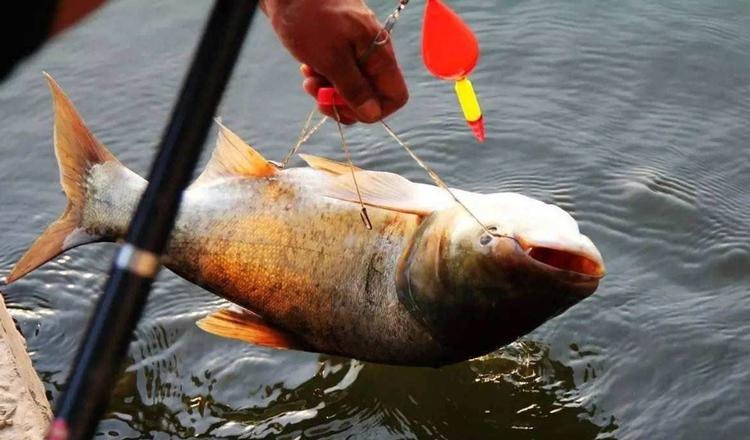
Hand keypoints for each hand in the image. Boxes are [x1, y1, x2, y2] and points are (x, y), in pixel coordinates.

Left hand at [261, 0, 408, 123]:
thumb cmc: (311, 18)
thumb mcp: (331, 59)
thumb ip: (354, 89)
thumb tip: (372, 115)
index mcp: (379, 55)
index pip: (395, 96)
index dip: (374, 110)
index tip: (346, 107)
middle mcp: (372, 55)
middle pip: (370, 97)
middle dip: (343, 102)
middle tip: (320, 94)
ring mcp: (356, 51)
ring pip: (350, 88)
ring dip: (328, 90)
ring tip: (309, 77)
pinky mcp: (339, 48)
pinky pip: (337, 74)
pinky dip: (322, 76)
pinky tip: (307, 66)